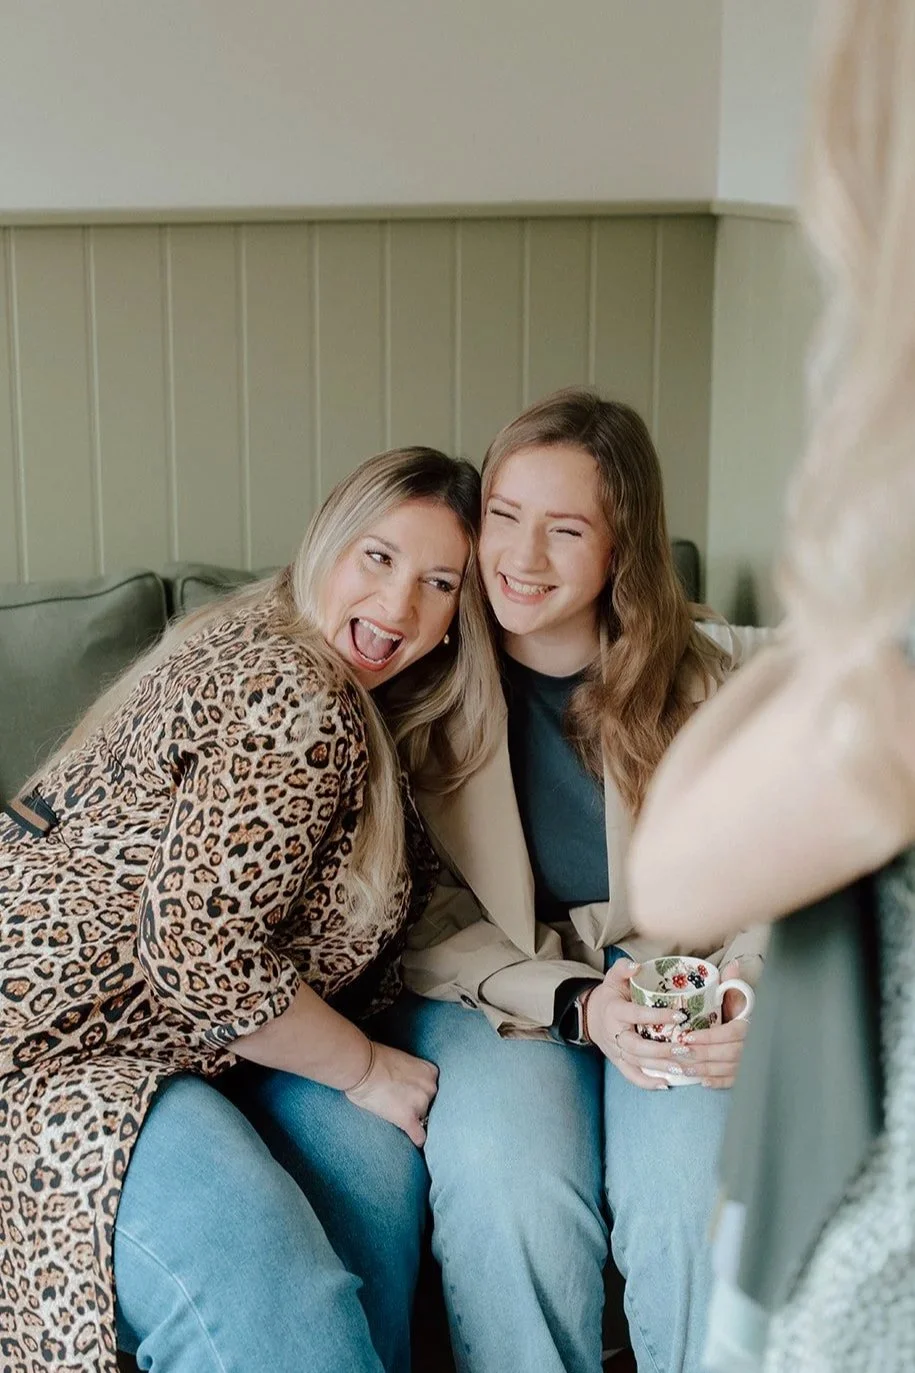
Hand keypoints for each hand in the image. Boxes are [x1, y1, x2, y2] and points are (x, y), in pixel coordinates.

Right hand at [345, 1041, 438, 1144]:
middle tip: (400, 1103)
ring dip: (413, 1119)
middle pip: (430, 1104)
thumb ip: (413, 1074)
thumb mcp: (404, 1060)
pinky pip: (419, 1137)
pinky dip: (416, 1139)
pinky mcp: (408, 1119)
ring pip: (424, 1119)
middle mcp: (430, 1087)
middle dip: (417, 1105)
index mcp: (430, 1072)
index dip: (420, 1093)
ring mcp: (420, 1104)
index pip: (432, 1090)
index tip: (410, 1095)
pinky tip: (413, 1140)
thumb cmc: (375, 1059)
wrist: (362, 1067)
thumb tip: (409, 1086)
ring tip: (396, 1114)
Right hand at [584, 960, 680, 1089]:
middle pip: (636, 1047)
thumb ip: (623, 968)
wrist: (591, 1016)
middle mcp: (614, 1033)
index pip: (637, 1015)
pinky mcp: (618, 1062)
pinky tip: (666, 1084)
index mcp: (615, 1011)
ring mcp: (616, 1050)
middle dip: (661, 1050)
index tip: (680, 1016)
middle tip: (685, 1048)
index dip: (657, 1016)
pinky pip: (631, 1076)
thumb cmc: (611, 995)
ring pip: (637, 1063)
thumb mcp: (613, 978)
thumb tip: (636, 966)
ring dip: (659, 1067)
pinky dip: (646, 1083)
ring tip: (682, 1067)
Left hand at [671, 961, 749, 1088]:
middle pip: (728, 1053)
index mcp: (750, 1024)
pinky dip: (718, 1082)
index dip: (709, 1037)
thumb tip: (733, 964)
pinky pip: (733, 1082)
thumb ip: (732, 984)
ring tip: (683, 1067)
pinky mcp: (747, 1075)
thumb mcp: (736, 998)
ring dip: (704, 1069)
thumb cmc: (739, 1013)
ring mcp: (751, 1062)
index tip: (686, 1037)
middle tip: (678, 1052)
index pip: (731, 1033)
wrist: (755, 1032)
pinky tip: (703, 1081)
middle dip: (701, 1054)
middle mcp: (753, 1045)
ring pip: (728, 1069)